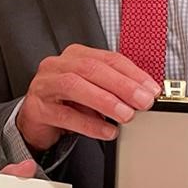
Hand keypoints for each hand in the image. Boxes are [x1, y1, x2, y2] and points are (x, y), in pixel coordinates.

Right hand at [16, 45, 161, 151]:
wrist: (36, 119)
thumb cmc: (67, 102)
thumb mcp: (93, 90)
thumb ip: (114, 89)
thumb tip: (144, 96)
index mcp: (75, 56)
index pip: (108, 58)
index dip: (132, 73)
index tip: (152, 89)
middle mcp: (58, 65)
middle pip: (91, 69)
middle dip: (122, 85)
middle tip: (143, 101)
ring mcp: (45, 85)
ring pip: (75, 85)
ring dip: (105, 100)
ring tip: (126, 115)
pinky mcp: (37, 108)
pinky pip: (65, 115)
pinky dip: (89, 124)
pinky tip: (107, 131)